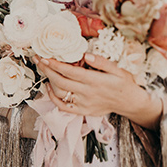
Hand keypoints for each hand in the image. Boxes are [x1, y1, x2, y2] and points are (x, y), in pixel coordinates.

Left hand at [34, 53, 166, 129]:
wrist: (129, 103)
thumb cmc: (124, 83)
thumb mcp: (118, 69)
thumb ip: (101, 62)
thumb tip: (85, 55)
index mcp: (95, 81)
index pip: (70, 72)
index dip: (55, 65)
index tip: (45, 57)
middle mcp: (87, 93)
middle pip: (61, 81)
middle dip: (47, 70)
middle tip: (38, 59)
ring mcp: (84, 103)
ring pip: (60, 93)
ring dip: (49, 81)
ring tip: (43, 69)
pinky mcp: (83, 110)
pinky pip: (64, 106)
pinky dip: (54, 98)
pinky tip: (49, 88)